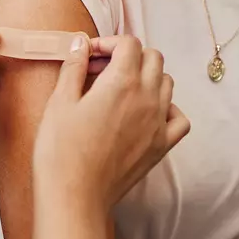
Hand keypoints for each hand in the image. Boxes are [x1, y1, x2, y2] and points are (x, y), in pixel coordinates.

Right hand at [34, 35, 190, 207]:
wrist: (75, 196)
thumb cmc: (61, 150)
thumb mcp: (59, 101)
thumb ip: (74, 67)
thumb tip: (80, 43)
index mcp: (121, 82)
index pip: (129, 43)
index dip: (107, 43)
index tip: (89, 55)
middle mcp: (147, 98)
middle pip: (153, 58)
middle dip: (128, 55)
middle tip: (101, 69)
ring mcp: (158, 123)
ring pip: (167, 83)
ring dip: (146, 77)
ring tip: (118, 89)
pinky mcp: (160, 146)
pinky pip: (179, 118)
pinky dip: (167, 108)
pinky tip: (144, 113)